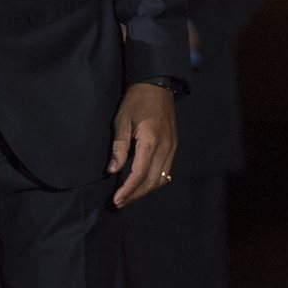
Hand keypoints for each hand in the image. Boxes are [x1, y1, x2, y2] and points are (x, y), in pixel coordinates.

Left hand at [109, 82, 175, 206]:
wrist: (157, 85)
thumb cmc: (136, 100)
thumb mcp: (122, 120)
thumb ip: (119, 146)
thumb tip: (113, 170)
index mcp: (151, 141)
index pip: (139, 174)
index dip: (127, 190)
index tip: (116, 200)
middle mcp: (165, 148)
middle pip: (151, 182)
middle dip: (135, 195)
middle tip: (119, 203)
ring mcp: (172, 148)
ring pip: (161, 179)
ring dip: (145, 191)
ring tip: (129, 196)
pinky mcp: (174, 146)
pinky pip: (166, 171)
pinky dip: (153, 181)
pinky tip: (142, 183)